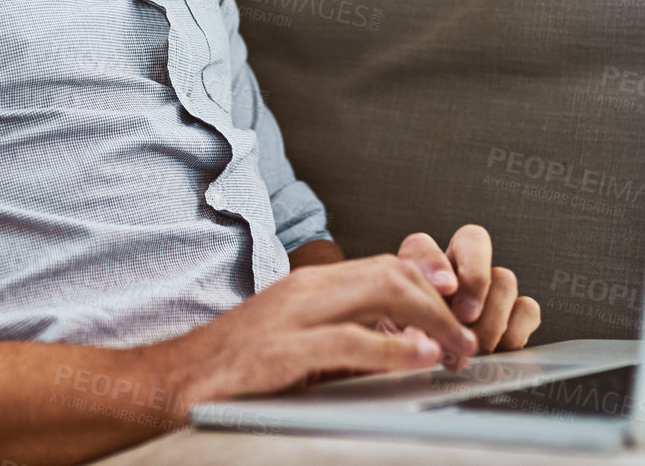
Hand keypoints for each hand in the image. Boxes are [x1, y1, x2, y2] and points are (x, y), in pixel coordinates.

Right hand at [154, 254, 480, 408]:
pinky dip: (393, 349)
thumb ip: (342, 331)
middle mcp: (306, 290)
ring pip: (380, 294)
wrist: (176, 380)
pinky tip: (418, 358)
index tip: (461, 307)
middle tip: (468, 338)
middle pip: (394, 273)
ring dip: (431, 322)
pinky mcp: (282, 351)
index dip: (432, 283)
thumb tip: (400, 340)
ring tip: (456, 350)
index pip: (388, 266)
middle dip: (442, 304)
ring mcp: (293, 317)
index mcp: (312, 284)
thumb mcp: (298, 337)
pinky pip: (348, 341)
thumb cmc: (236, 365)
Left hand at [396, 226, 540, 360]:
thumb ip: (402, 330)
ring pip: (504, 279)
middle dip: (474, 280)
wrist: (427, 371)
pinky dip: (514, 331)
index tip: (443, 288)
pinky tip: (496, 350)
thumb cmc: (409, 353)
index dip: (434, 262)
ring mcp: (488, 288)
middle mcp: (455, 269)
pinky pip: (527, 309)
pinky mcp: (515, 313)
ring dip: (490, 318)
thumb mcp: (394, 341)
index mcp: (418, 268)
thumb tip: (419, 333)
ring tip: (474, 349)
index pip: (422, 245)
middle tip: (466, 316)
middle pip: (474, 241)